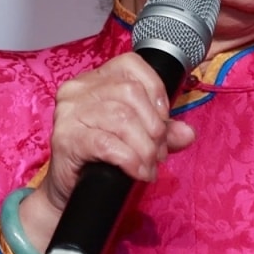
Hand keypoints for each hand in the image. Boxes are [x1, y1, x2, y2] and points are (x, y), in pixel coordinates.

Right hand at [18, 52, 196, 249]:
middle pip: (131, 93)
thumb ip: (163, 131)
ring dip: (145, 147)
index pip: (132, 65)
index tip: (164, 118)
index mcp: (95, 79)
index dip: (155, 90)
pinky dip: (130, 159)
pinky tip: (138, 171)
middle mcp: (78, 89)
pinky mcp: (65, 138)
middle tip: (159, 152)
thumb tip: (187, 133)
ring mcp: (69, 112)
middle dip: (154, 126)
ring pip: (122, 118)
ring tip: (150, 164)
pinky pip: (107, 144)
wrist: (69, 188)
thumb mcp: (137, 137)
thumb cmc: (99, 156)